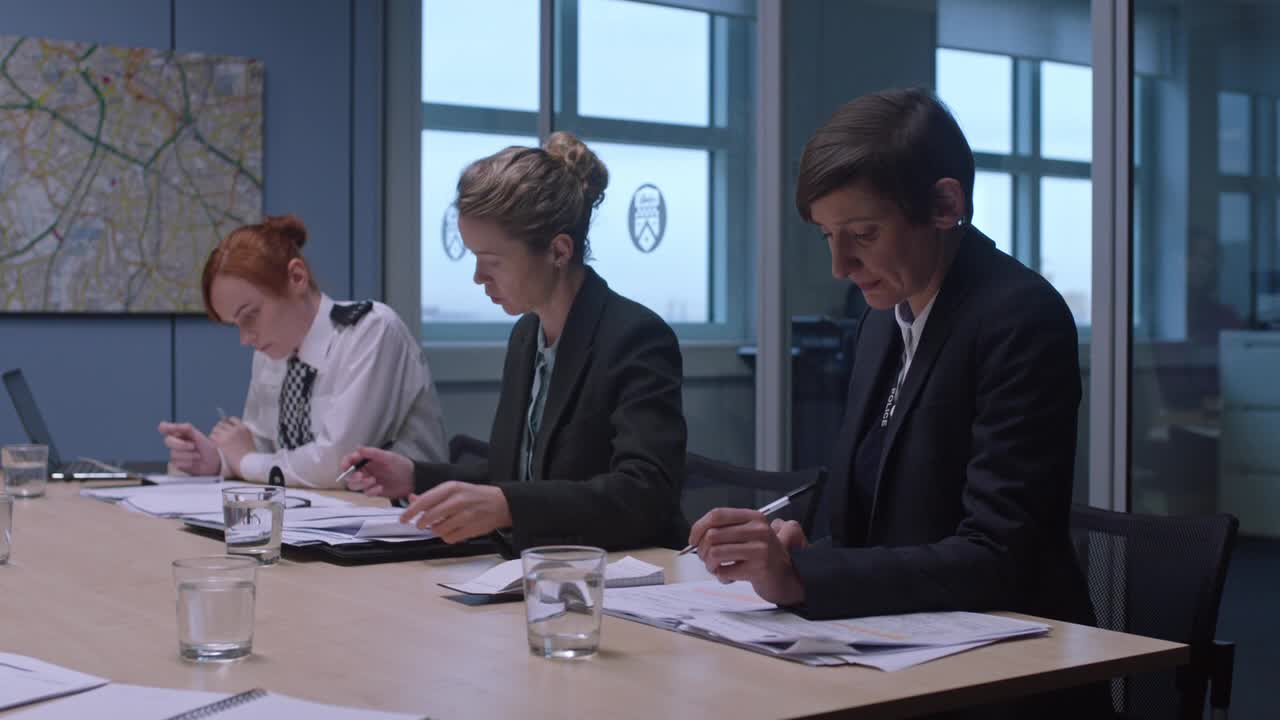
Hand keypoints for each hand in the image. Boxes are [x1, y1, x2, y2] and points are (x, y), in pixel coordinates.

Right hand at [157, 422, 219, 474]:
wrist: (212, 461)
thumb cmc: (206, 446)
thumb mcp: (198, 435)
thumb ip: (186, 428)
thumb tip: (174, 425)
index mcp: (179, 433)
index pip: (165, 428)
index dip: (164, 427)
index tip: (163, 428)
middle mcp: (175, 442)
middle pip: (168, 441)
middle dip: (181, 444)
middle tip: (193, 446)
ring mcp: (174, 453)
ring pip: (174, 454)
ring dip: (189, 455)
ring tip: (198, 455)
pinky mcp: (176, 464)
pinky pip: (178, 463)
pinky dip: (189, 462)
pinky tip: (194, 461)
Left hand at [210, 418, 254, 477]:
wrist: (248, 463)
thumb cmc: (249, 455)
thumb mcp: (248, 440)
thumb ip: (240, 434)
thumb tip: (229, 431)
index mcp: (244, 428)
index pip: (232, 419)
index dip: (227, 424)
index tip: (225, 428)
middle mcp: (235, 429)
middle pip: (222, 423)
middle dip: (220, 428)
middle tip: (220, 435)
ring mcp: (228, 435)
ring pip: (216, 429)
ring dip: (215, 434)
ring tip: (217, 441)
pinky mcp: (221, 441)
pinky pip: (212, 436)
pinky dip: (212, 440)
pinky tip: (215, 445)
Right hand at [340, 447, 412, 497]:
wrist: (411, 478)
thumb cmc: (400, 464)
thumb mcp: (387, 456)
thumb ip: (372, 452)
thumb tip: (358, 448)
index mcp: (366, 459)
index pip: (350, 460)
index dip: (345, 463)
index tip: (345, 467)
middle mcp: (365, 470)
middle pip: (349, 475)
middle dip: (352, 476)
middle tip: (360, 476)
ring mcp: (368, 481)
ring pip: (355, 485)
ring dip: (361, 484)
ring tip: (373, 480)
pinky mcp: (373, 491)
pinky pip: (366, 493)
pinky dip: (371, 491)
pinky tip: (380, 488)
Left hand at [399, 481, 511, 543]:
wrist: (501, 503)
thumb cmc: (474, 495)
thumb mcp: (453, 489)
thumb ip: (431, 495)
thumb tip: (411, 499)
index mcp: (451, 487)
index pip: (425, 500)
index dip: (411, 511)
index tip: (403, 519)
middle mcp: (458, 499)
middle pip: (430, 517)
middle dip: (422, 523)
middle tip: (420, 525)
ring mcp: (465, 515)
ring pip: (438, 529)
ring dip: (436, 530)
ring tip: (442, 525)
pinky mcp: (471, 528)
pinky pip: (450, 538)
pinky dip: (447, 536)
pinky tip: (452, 530)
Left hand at [687, 508, 805, 605]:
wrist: (787, 576)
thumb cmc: (763, 556)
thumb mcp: (749, 535)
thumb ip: (726, 531)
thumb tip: (696, 536)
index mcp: (753, 517)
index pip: (717, 515)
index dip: (699, 527)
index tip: (692, 539)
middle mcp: (758, 530)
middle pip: (712, 535)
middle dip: (701, 550)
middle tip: (705, 558)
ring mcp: (759, 549)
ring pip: (715, 553)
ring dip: (709, 564)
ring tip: (716, 568)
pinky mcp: (758, 568)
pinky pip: (725, 571)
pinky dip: (721, 576)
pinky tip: (728, 576)